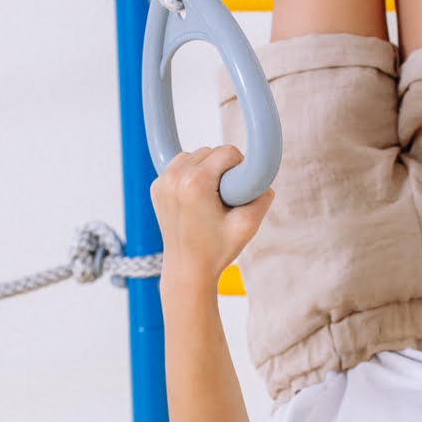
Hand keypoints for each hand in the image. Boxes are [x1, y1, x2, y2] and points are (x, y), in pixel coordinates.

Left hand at [151, 146, 273, 286]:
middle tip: (226, 197)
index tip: (239, 189)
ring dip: (207, 169)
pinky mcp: (157, 186)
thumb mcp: (248, 225)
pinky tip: (197, 196)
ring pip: (194, 156)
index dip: (240, 167)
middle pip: (210, 151)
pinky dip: (191, 174)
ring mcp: (162, 181)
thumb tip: (265, 181)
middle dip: (222, 169)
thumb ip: (263, 197)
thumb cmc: (216, 250)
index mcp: (195, 183)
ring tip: (212, 197)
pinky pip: (180, 166)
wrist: (188, 269)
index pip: (227, 152)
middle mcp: (174, 177)